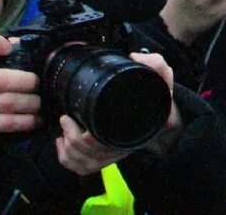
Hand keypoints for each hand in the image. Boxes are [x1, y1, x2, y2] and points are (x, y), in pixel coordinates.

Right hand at [0, 32, 40, 190]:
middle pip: (0, 78)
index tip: (9, 48)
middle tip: (41, 87)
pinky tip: (35, 121)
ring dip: (31, 103)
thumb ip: (1, 63)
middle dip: (28, 83)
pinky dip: (26, 121)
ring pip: (8, 101)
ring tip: (40, 105)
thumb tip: (20, 42)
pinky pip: (6, 121)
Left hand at [55, 53, 178, 173]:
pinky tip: (63, 143)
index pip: (105, 146)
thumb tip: (134, 57)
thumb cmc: (158, 96)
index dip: (89, 140)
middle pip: (91, 157)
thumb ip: (155, 64)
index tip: (79, 126)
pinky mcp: (104, 157)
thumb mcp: (162, 77)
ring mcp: (113, 154)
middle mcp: (124, 147)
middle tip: (66, 118)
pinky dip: (67, 159)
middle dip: (73, 140)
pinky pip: (82, 168)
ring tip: (65, 128)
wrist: (161, 113)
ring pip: (84, 164)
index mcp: (134, 132)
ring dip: (69, 150)